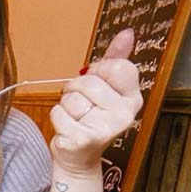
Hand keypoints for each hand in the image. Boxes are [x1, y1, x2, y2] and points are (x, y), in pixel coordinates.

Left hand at [49, 28, 143, 175]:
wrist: (79, 158)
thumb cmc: (91, 118)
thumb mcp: (106, 88)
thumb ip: (115, 59)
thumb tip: (127, 33)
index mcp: (132, 98)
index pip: (118, 66)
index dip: (100, 71)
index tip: (98, 84)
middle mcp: (124, 114)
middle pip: (88, 81)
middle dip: (76, 89)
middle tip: (82, 105)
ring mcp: (105, 129)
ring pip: (71, 98)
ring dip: (66, 105)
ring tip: (75, 118)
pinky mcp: (82, 139)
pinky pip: (58, 112)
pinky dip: (57, 118)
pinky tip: (68, 128)